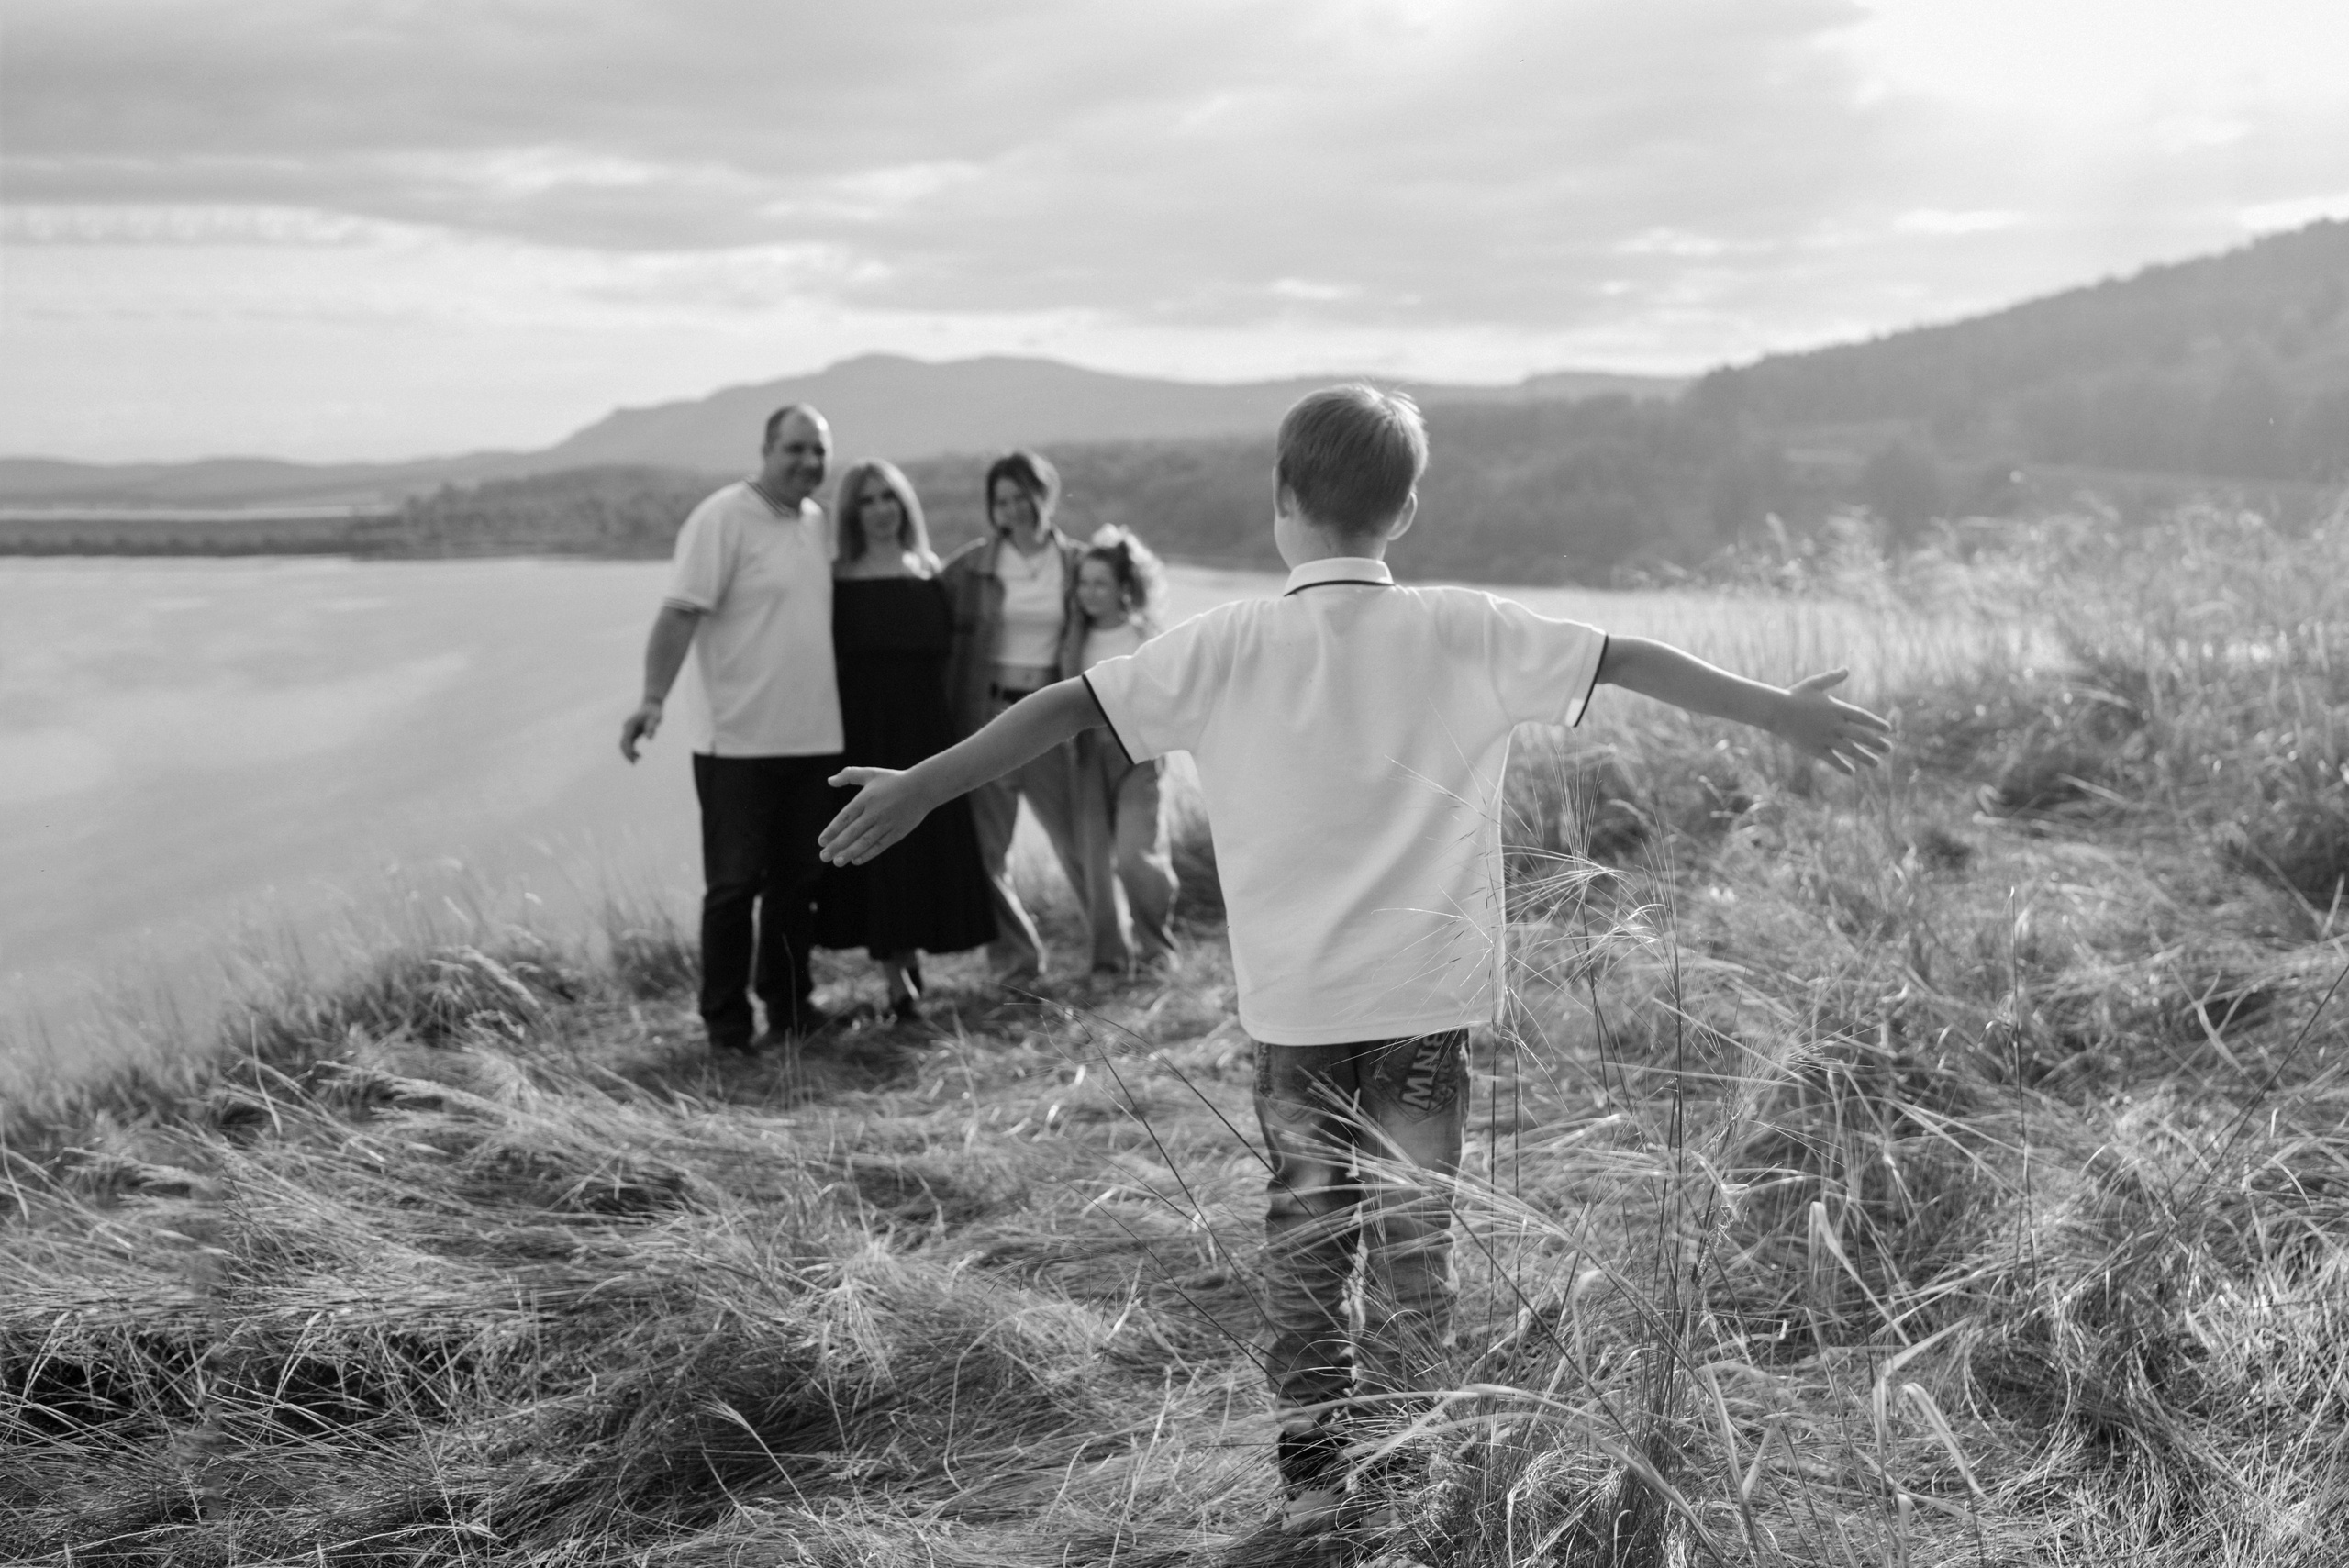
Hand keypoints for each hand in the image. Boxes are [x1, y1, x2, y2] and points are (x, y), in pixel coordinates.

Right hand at [619, 699, 662, 762]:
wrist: (652, 705)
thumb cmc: (654, 712)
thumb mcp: (655, 719)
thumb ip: (652, 727)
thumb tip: (649, 738)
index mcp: (630, 725)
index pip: (626, 740)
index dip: (628, 751)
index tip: (633, 760)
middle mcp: (627, 727)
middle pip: (622, 743)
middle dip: (626, 754)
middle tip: (634, 764)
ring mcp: (628, 730)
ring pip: (624, 744)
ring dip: (628, 753)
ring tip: (637, 761)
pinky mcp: (632, 732)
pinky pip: (629, 743)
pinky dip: (632, 750)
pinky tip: (639, 755)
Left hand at [819, 766, 926, 863]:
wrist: (923, 788)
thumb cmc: (894, 780)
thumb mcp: (871, 773)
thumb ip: (849, 775)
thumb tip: (830, 781)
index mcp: (866, 798)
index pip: (845, 817)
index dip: (832, 830)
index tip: (821, 841)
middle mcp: (875, 812)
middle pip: (852, 832)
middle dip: (836, 846)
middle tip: (824, 857)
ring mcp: (887, 823)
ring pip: (865, 842)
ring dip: (850, 853)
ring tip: (837, 862)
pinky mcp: (897, 832)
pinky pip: (880, 845)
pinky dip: (868, 854)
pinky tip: (856, 860)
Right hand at [1775, 669, 1892, 774]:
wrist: (1776, 711)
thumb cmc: (1794, 696)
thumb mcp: (1815, 684)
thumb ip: (1832, 678)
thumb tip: (1846, 669)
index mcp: (1836, 708)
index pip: (1862, 717)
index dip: (1876, 724)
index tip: (1888, 730)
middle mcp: (1834, 724)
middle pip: (1861, 735)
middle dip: (1876, 743)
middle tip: (1889, 749)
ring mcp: (1825, 737)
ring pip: (1850, 750)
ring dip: (1865, 757)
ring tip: (1877, 764)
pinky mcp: (1815, 748)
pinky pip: (1832, 759)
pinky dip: (1842, 766)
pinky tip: (1852, 772)